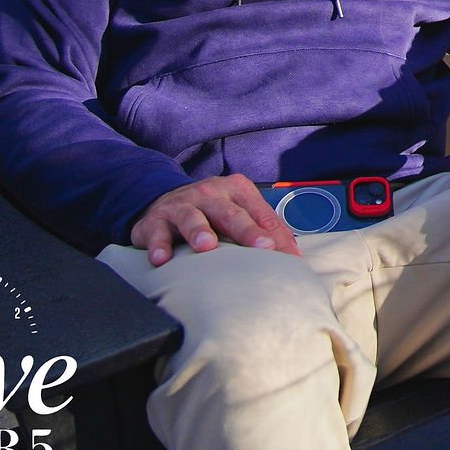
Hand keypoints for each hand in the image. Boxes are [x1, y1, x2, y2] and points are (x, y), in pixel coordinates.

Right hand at [131, 174, 301, 265]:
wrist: (162, 203)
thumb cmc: (210, 213)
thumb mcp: (237, 213)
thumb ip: (263, 230)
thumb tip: (293, 257)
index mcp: (237, 190)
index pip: (262, 214)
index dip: (276, 237)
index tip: (290, 258)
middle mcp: (211, 194)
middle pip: (232, 214)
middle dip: (248, 231)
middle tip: (263, 248)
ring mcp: (182, 205)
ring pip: (193, 217)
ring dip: (199, 231)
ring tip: (206, 245)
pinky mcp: (155, 221)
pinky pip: (157, 233)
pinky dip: (159, 245)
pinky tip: (162, 259)